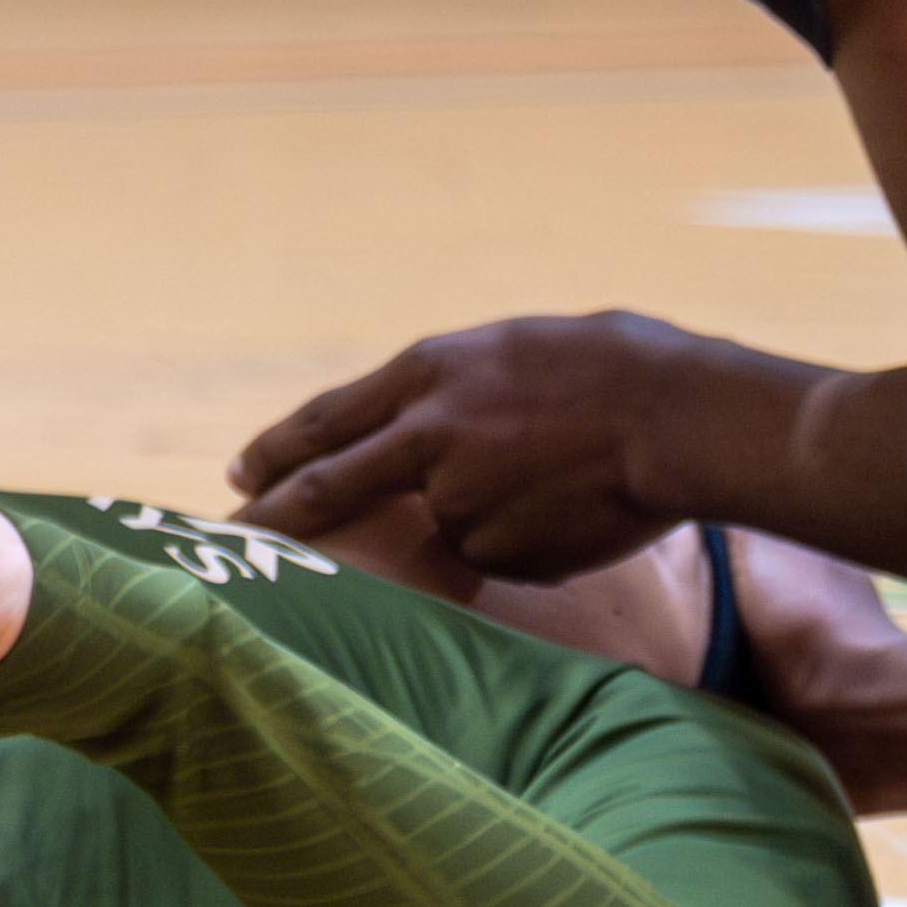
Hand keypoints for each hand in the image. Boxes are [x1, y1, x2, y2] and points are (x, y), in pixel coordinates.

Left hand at [227, 312, 702, 584]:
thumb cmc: (615, 366)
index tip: (241, 473)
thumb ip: (462, 392)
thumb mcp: (515, 352)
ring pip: (449, 521)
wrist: (673, 418)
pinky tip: (578, 509)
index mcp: (428, 373)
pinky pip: (502, 553)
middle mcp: (424, 436)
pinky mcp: (495, 550)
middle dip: (273, 512)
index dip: (278, 450)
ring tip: (565, 478)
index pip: (327, 420)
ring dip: (491, 511)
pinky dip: (527, 540)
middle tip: (233, 536)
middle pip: (327, 484)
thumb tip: (440, 432)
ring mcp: (455, 499)